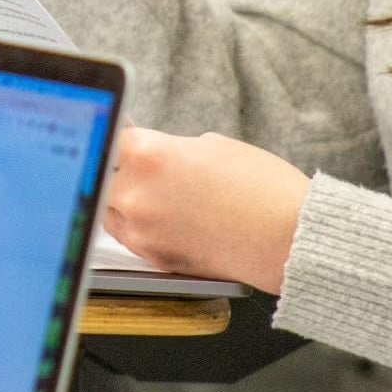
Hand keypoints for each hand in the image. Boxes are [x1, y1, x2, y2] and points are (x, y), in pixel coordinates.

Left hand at [102, 127, 309, 293]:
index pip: (110, 137)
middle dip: (116, 167)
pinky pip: (129, 235)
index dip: (116, 133)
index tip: (117, 132)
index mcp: (149, 156)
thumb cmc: (262, 187)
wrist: (290, 240)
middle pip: (102, 173)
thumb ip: (169, 147)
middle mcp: (136, 194)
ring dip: (121, 196)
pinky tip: (163, 214)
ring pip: (109, 207)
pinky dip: (137, 223)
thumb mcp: (211, 146)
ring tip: (154, 191)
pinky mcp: (154, 259)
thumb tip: (148, 152)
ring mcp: (142, 231)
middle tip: (136, 163)